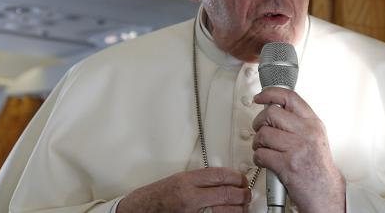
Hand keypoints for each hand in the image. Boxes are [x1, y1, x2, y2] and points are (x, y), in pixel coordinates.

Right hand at [117, 167, 250, 212]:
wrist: (138, 211)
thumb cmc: (156, 196)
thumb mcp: (178, 179)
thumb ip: (200, 179)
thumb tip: (224, 179)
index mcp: (186, 181)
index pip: (220, 176)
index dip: (237, 177)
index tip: (242, 179)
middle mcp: (190, 198)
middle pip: (227, 194)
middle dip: (242, 194)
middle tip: (246, 193)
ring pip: (226, 212)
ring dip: (238, 209)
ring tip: (241, 206)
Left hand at [252, 88, 345, 212]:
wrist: (325, 192)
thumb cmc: (318, 166)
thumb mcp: (315, 136)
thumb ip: (298, 121)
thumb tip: (276, 109)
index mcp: (313, 123)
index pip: (290, 97)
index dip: (270, 93)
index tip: (260, 97)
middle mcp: (306, 132)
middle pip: (271, 113)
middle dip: (259, 122)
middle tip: (260, 129)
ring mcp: (297, 148)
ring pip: (263, 134)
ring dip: (257, 142)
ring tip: (263, 148)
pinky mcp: (287, 165)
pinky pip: (261, 154)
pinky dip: (258, 158)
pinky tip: (265, 160)